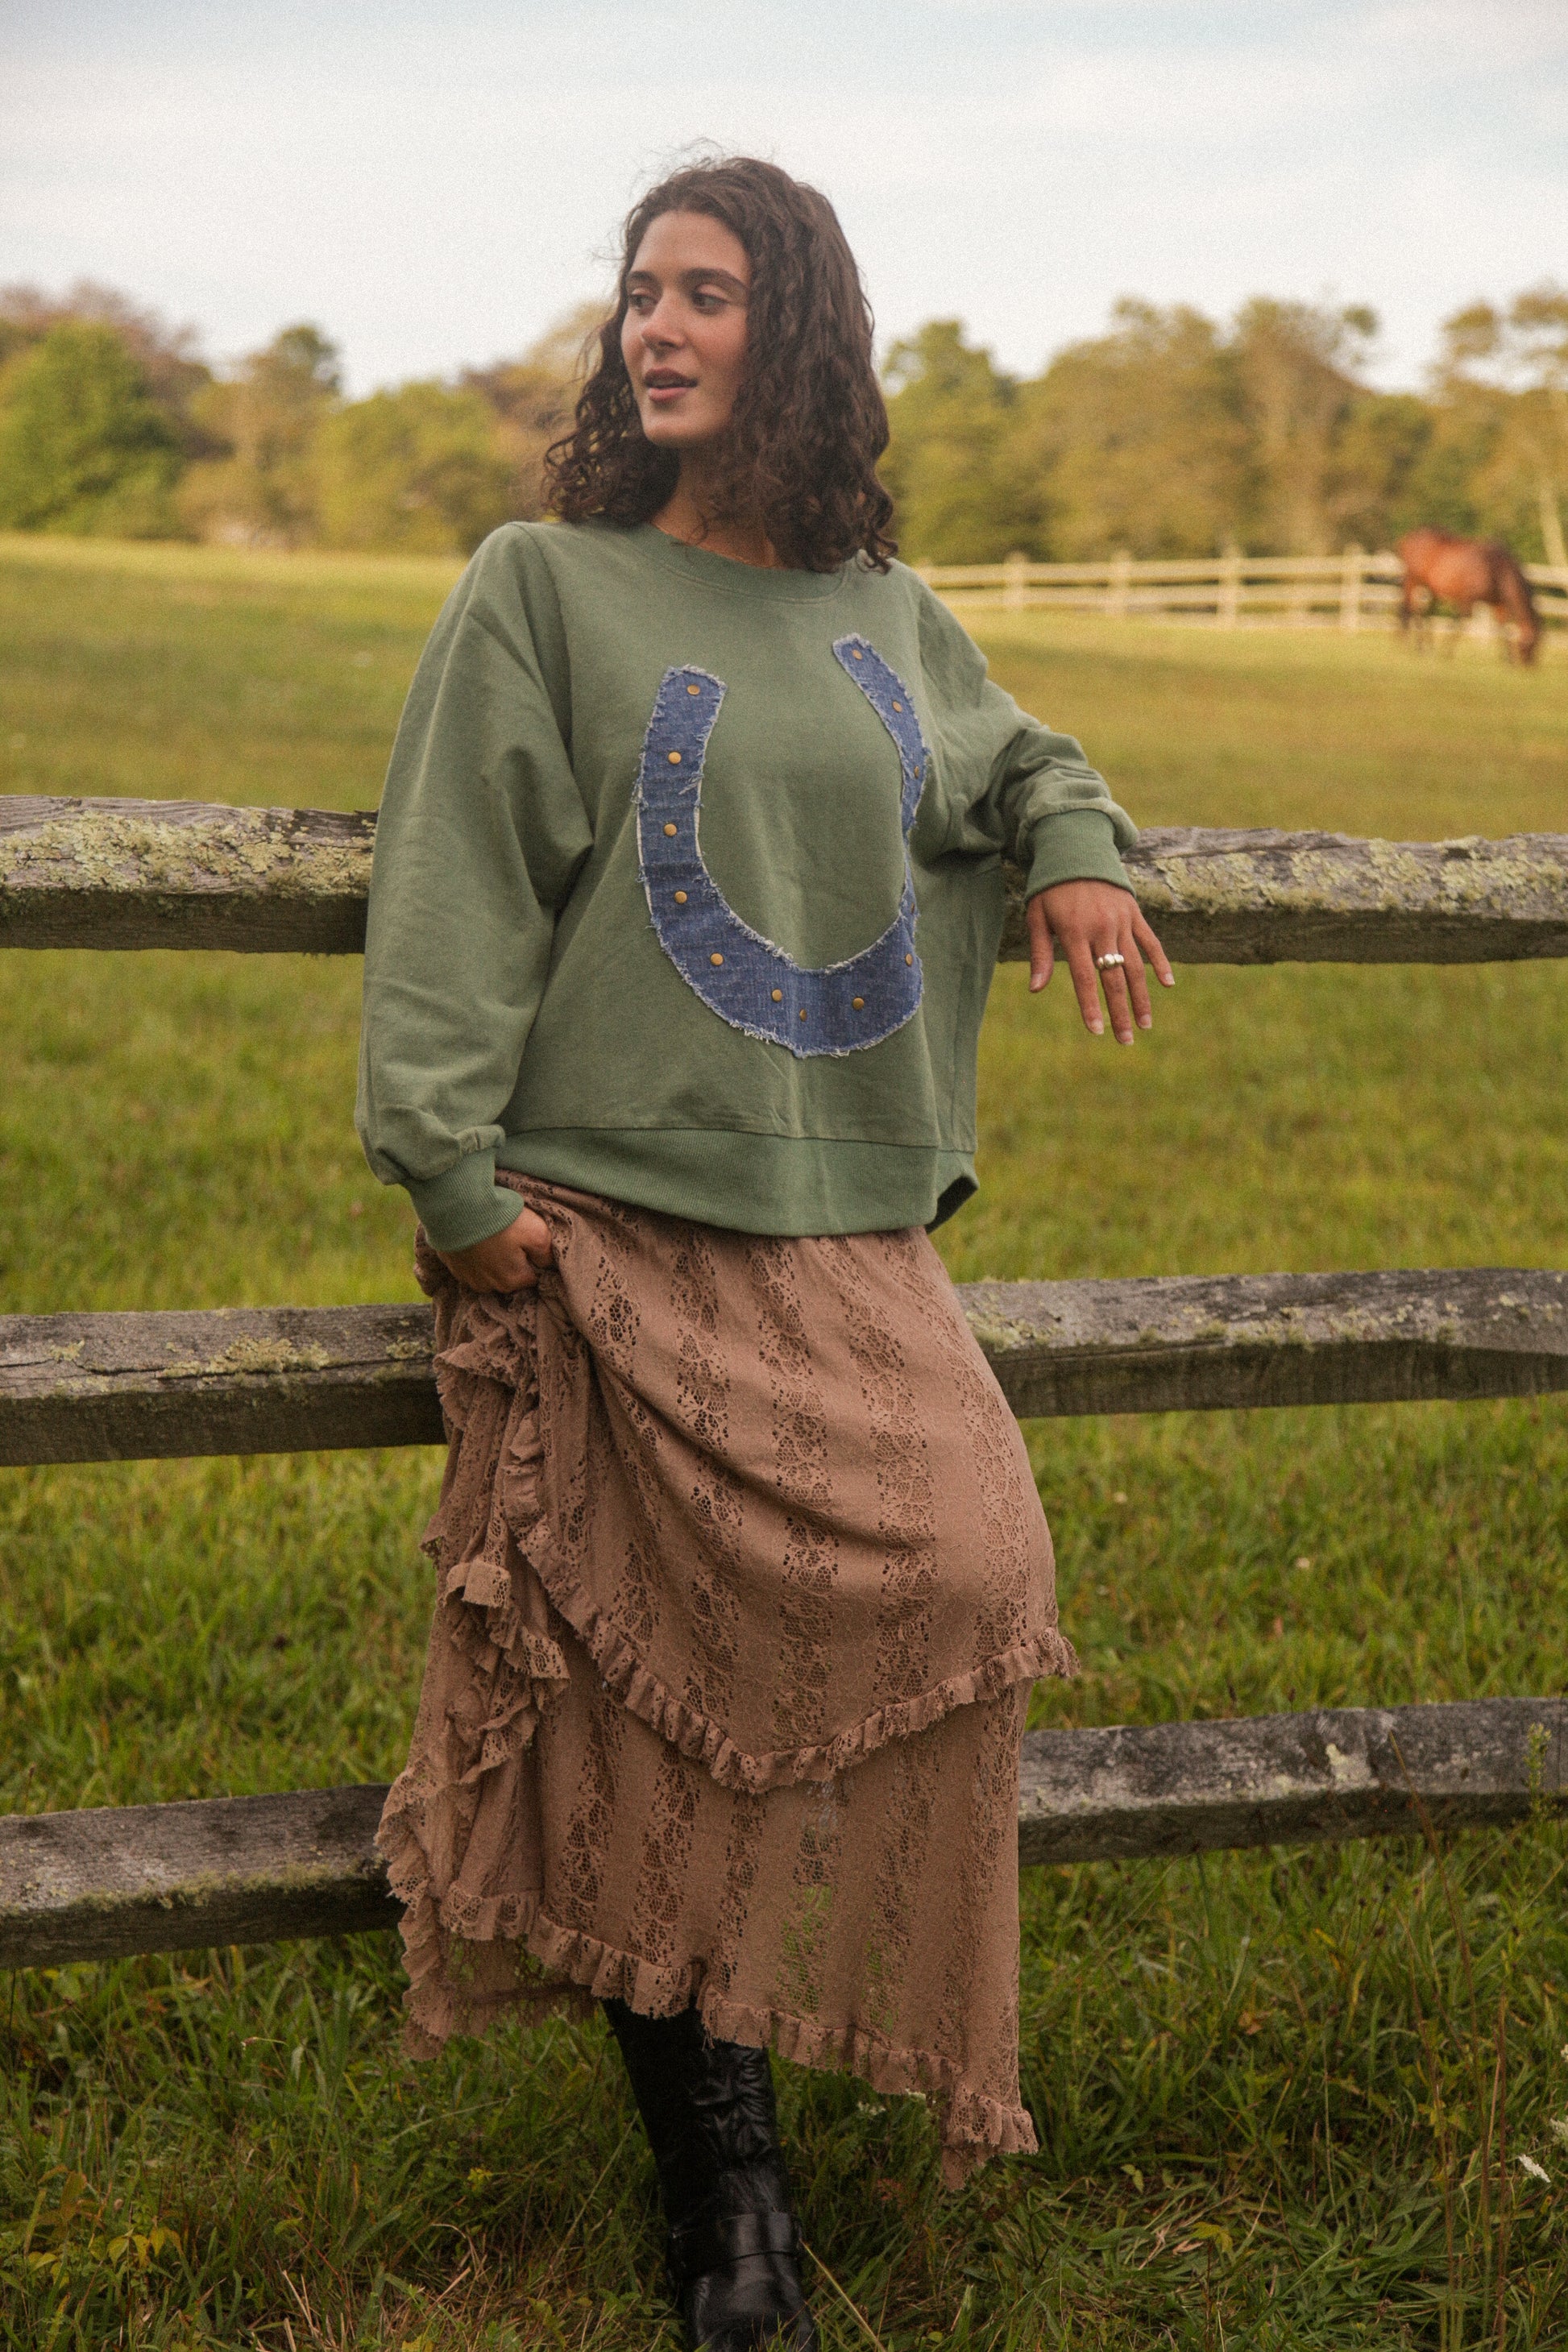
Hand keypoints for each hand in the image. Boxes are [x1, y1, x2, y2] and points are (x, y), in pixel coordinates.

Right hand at [436, 1204, 554, 1291]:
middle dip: (512, 1261)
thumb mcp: (537, 1233)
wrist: (460, 1209)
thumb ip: (546, 1254)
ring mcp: (469, 1279)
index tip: (526, 1242)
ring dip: (491, 1261)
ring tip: (491, 1238)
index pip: (532, 1277)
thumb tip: (547, 1264)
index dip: (532, 1259)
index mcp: (513, 1281)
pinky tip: (475, 1241)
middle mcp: (490, 1286)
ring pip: (489, 1273)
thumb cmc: (502, 1221)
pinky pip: (470, 1267)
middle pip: (510, 1276)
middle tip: (508, 1237)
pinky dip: (474, 1257)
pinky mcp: (454, 1268)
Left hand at [1028, 880, 1172, 1043]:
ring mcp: (1121, 921)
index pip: (1083, 978)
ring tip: (1145, 1025)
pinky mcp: (1134, 913)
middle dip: (1119, 1012)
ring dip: (1141, 997)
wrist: (1076, 849)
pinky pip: (1151, 941)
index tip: (1096, 1031)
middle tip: (1125, 1041)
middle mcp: (1101, 928)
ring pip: (1135, 965)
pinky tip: (1167, 985)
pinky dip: (1160, 962)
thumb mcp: (1037, 917)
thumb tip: (1035, 990)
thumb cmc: (1051, 889)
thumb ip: (1039, 954)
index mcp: (1073, 932)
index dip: (1090, 1006)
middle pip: (1113, 978)